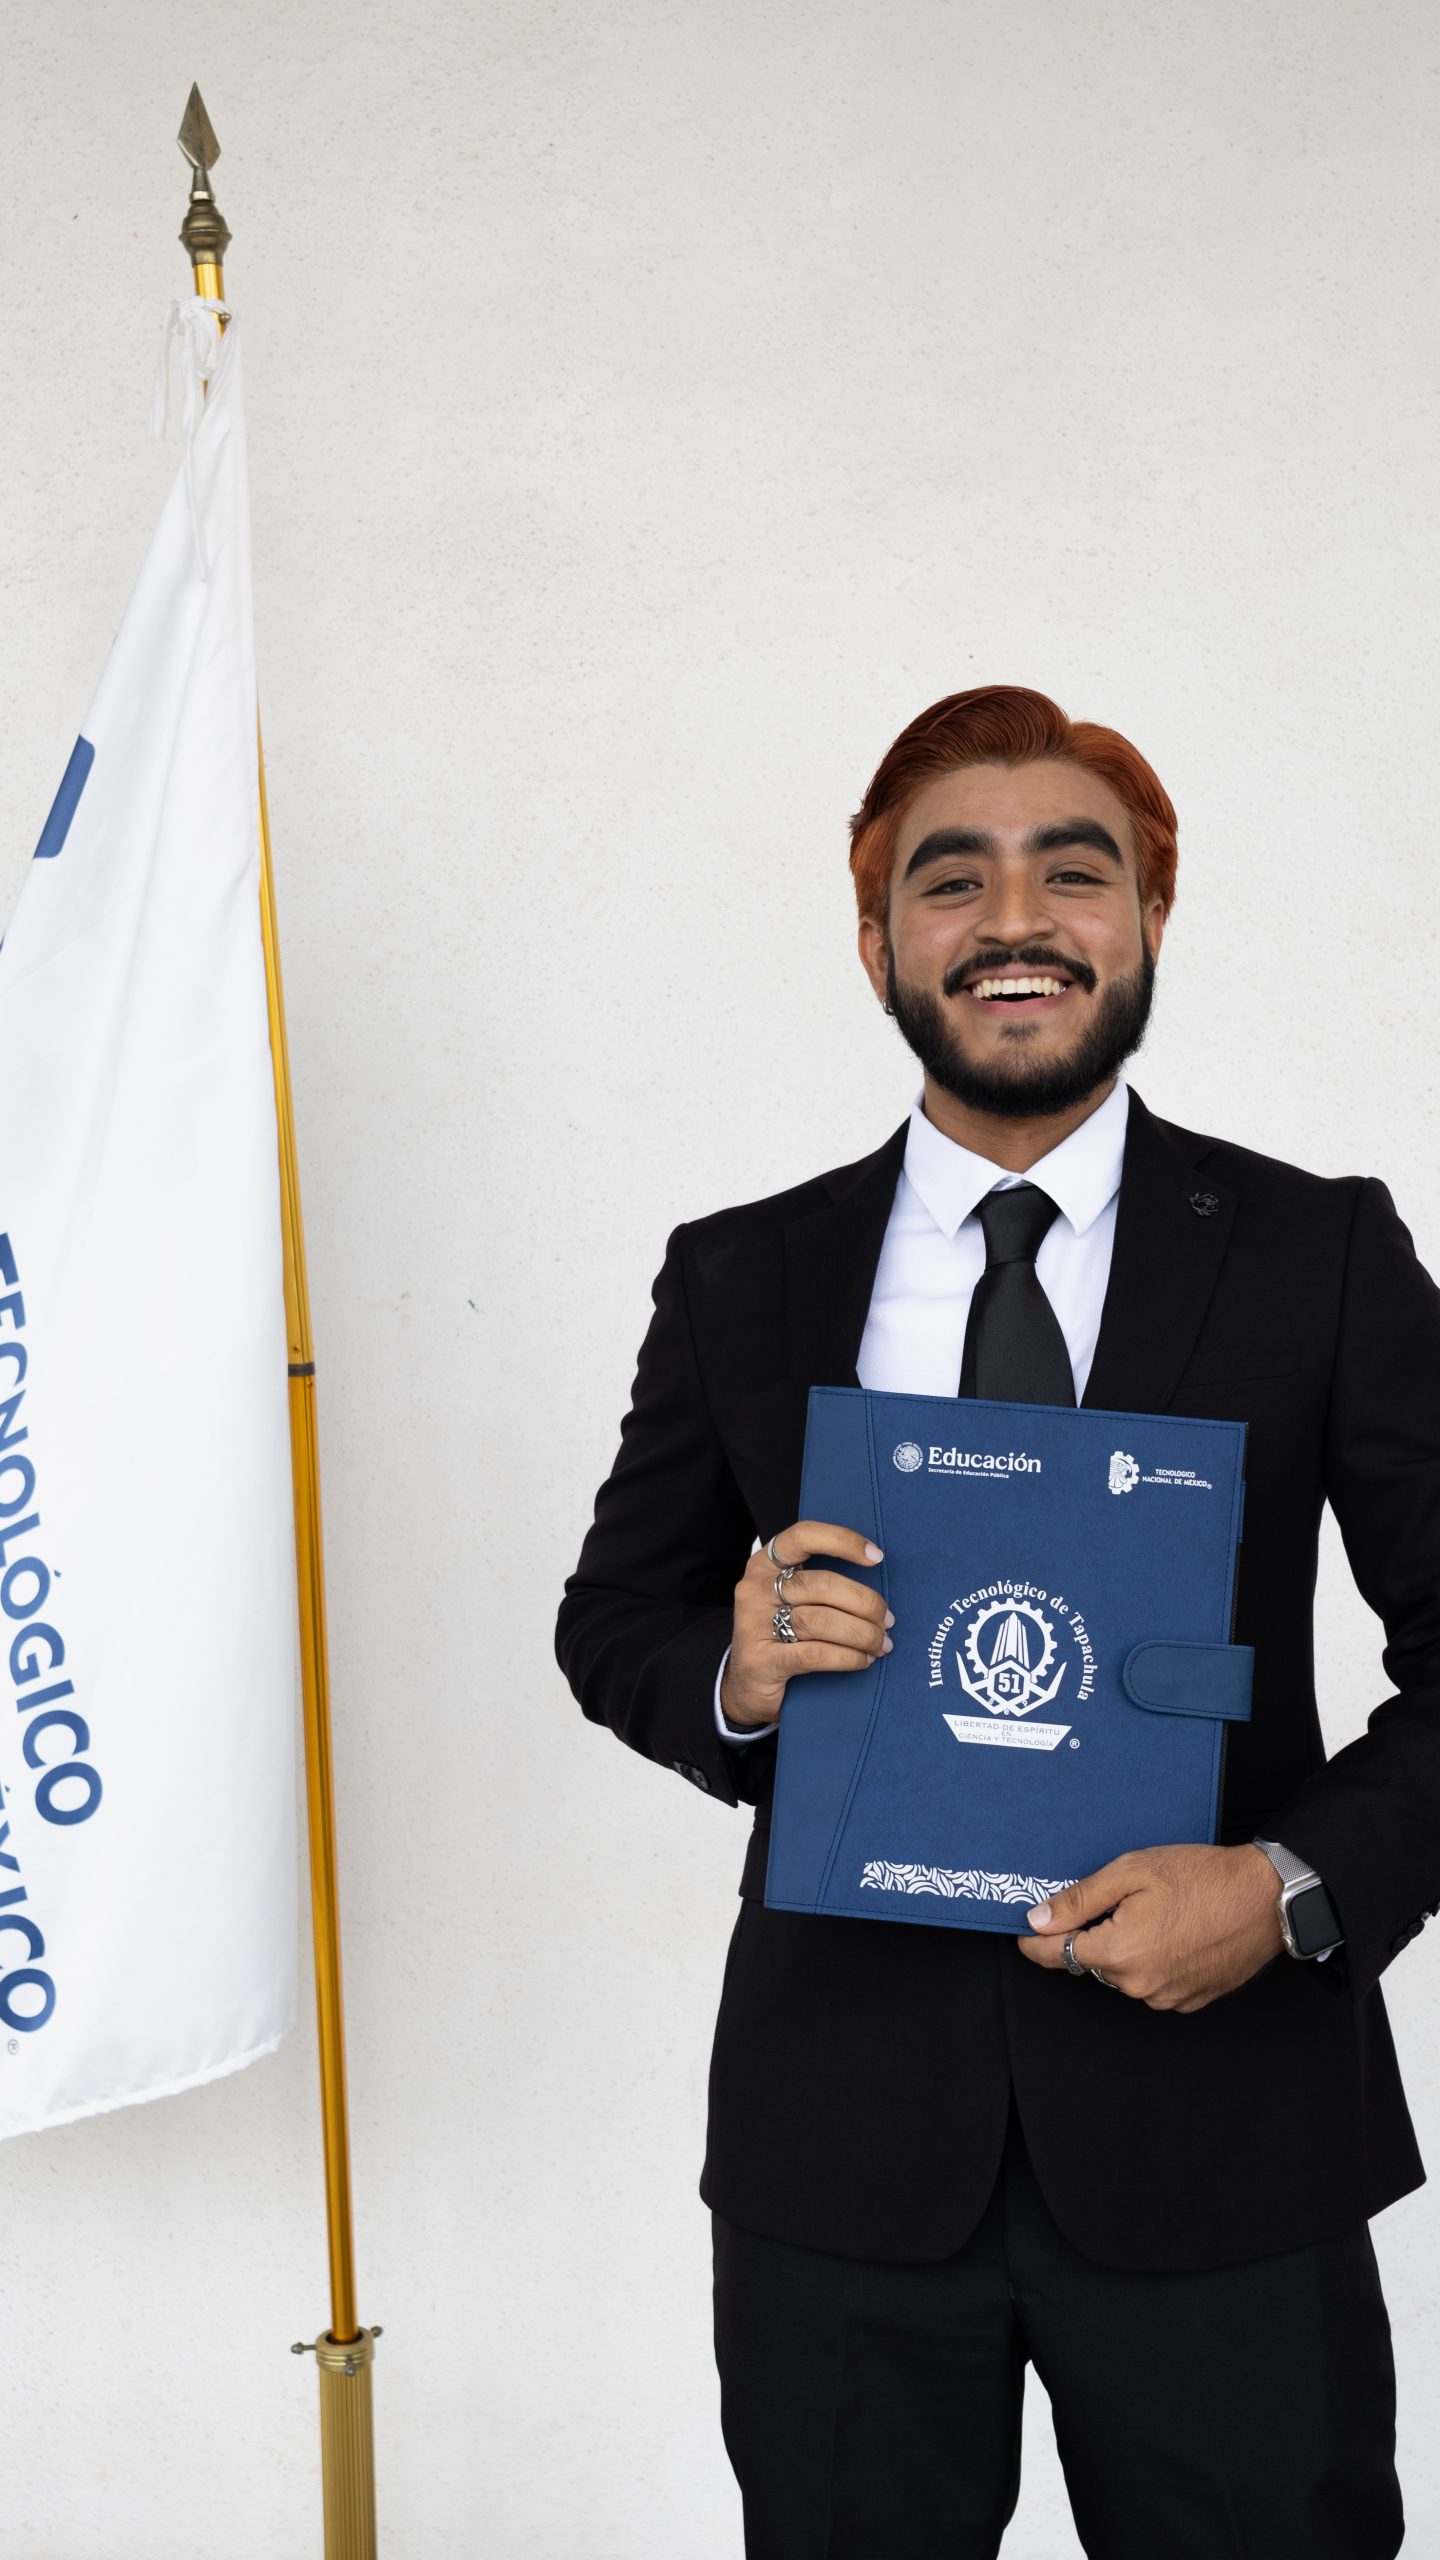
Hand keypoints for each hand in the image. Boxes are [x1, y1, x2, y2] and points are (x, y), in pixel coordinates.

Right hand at [719, 1520, 892, 1729]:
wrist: (746, 1687)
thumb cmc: (781, 1635)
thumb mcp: (791, 1600)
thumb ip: (821, 1584)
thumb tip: (877, 1577)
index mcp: (764, 1565)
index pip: (803, 1536)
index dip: (843, 1540)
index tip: (877, 1556)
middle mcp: (755, 1589)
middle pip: (822, 1584)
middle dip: (865, 1603)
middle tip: (887, 1621)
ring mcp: (754, 1625)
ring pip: (821, 1620)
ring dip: (861, 1633)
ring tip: (881, 1644)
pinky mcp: (761, 1662)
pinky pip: (816, 1654)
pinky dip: (847, 1657)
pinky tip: (863, 1661)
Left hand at [1017, 1843, 1284, 2011]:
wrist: (1266, 1898)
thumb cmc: (1202, 1877)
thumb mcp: (1131, 1872)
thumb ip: (1079, 1899)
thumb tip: (1038, 1920)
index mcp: (1119, 1952)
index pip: (1053, 1955)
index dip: (1035, 1940)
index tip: (1027, 1929)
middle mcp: (1139, 1985)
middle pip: (1091, 1961)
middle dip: (1094, 1933)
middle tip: (1121, 1900)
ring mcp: (1166, 1997)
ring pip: (1123, 1973)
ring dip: (1126, 1948)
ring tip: (1157, 1912)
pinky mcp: (1189, 2001)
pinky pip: (1152, 1982)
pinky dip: (1153, 1960)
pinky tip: (1175, 1932)